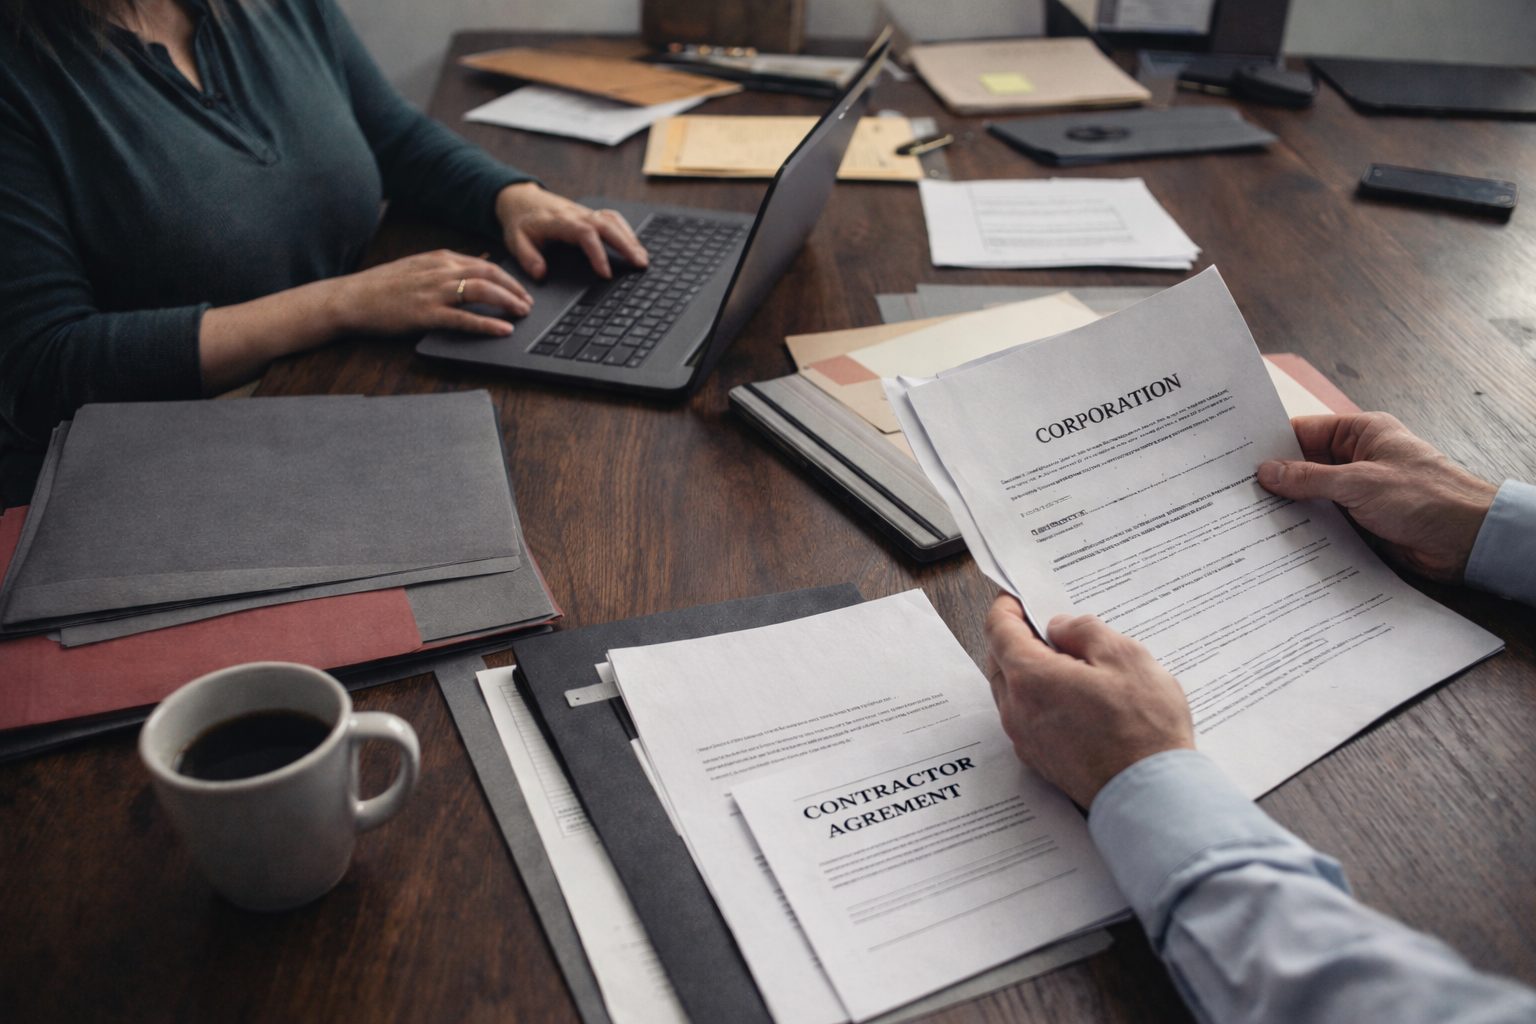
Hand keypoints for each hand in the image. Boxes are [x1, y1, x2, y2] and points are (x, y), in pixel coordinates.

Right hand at [327, 250, 530, 336]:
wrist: (351, 298)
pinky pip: (464, 318)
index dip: (510, 278)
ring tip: (523, 314)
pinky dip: (487, 323)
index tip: (524, 290)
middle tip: (530, 304)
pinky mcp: (425, 314)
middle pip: (490, 275)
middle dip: (515, 289)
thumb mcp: (420, 267)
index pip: (486, 264)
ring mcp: (433, 292)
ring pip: (481, 291)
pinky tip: (503, 330)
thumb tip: (482, 262)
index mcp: (440, 259)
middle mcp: (440, 271)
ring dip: (508, 302)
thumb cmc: (384, 286)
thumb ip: (449, 266)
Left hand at [495, 182, 647, 280]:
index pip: (585, 234)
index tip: (606, 273)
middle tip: (639, 264)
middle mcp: (576, 214)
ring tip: (642, 259)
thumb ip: (527, 257)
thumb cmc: (520, 222)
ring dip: (630, 239)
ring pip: (613, 221)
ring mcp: (585, 213)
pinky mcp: (590, 215)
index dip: (598, 253)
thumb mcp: (515, 241)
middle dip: (626, 244)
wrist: (520, 199)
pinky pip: (613, 219)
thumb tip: (540, 274)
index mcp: (559, 220)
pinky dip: (626, 231)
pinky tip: (635, 246)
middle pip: (607, 225)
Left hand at [983, 596, 1193, 807]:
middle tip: (1046, 626)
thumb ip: (1085, 631)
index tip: (1018, 597)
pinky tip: (1071, 697)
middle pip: (999, 662)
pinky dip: (1037, 700)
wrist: (1153, 798)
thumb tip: (1060, 627)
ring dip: (1027, 672)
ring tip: (1067, 662)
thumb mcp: (1125, 657)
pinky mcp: (1040, 762)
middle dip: (1015, 638)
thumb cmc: (1144, 727)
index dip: (1006, 608)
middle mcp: (1017, 710)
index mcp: (1030, 678)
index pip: (999, 630)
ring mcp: (1026, 740)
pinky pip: (1026, 719)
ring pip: (1011, 693)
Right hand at [1257, 413, 1496, 583]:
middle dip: (1276, 478)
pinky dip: (1305, 527)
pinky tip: (1279, 536)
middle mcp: (1358, 459)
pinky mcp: (1361, 521)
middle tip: (1235, 491)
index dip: (1272, 444)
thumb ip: (1310, 478)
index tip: (1238, 458)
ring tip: (1249, 516)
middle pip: (1304, 465)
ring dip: (1289, 506)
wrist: (1468, 540)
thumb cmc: (1427, 497)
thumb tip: (1267, 472)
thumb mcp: (1360, 482)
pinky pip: (1324, 520)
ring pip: (1312, 495)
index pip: (1305, 432)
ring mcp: (1359, 491)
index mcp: (1362, 433)